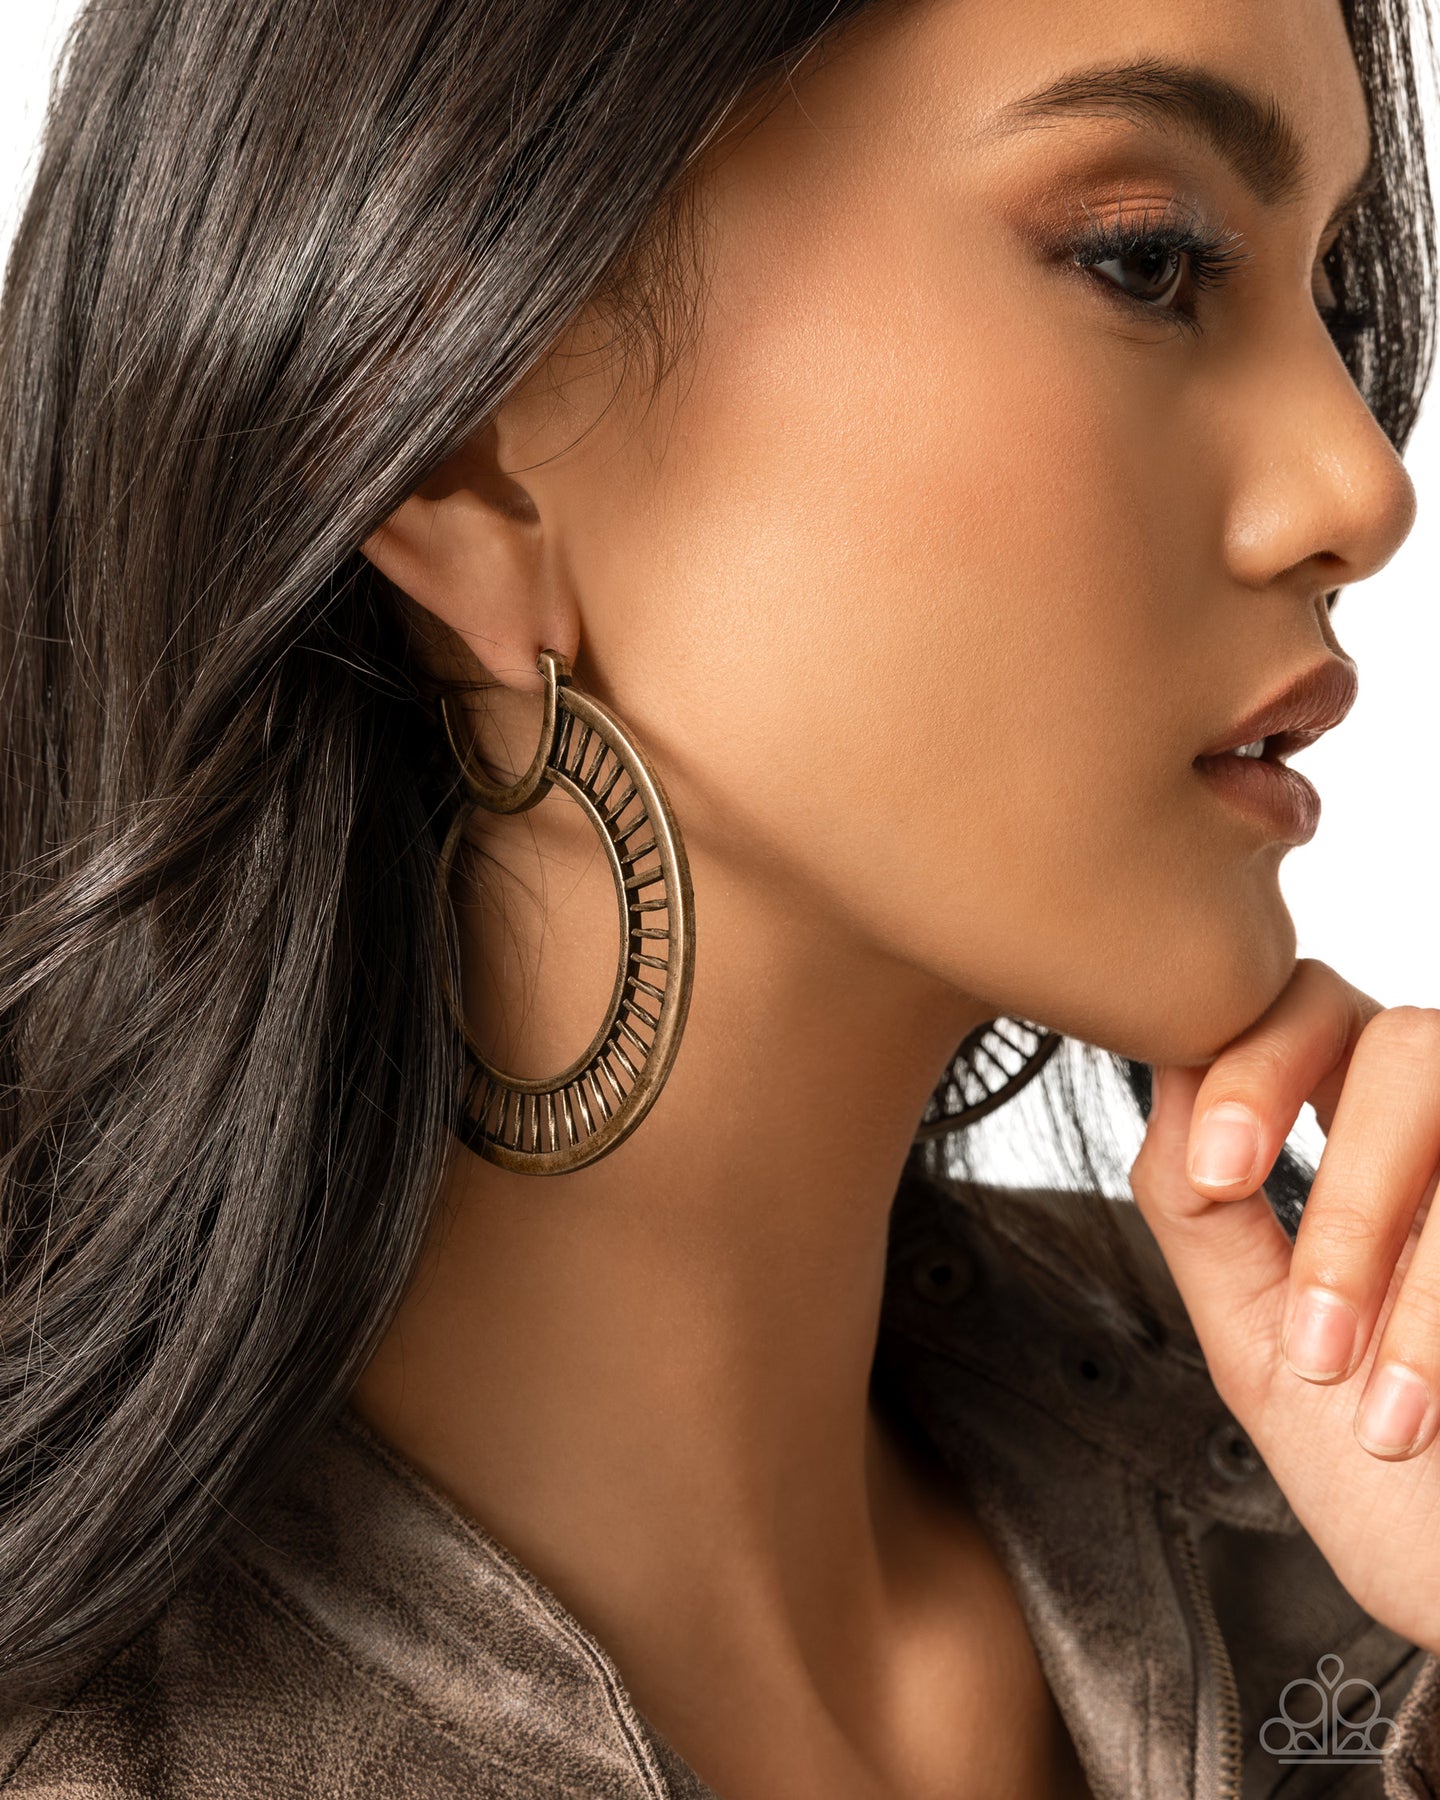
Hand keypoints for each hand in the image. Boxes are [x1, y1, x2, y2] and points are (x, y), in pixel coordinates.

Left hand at [1130, 957, 1439, 1653]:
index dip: (1253, 1062)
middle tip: (1305, 1310)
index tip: (1220, 1167)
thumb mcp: (1265, 1350)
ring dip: (1385, 1245)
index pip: (1303, 1019)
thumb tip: (1162, 1078)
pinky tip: (1426, 1410)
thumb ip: (1205, 1218)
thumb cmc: (1398, 1491)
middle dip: (1343, 1176)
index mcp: (1369, 1144)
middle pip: (1407, 1044)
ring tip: (1349, 1384)